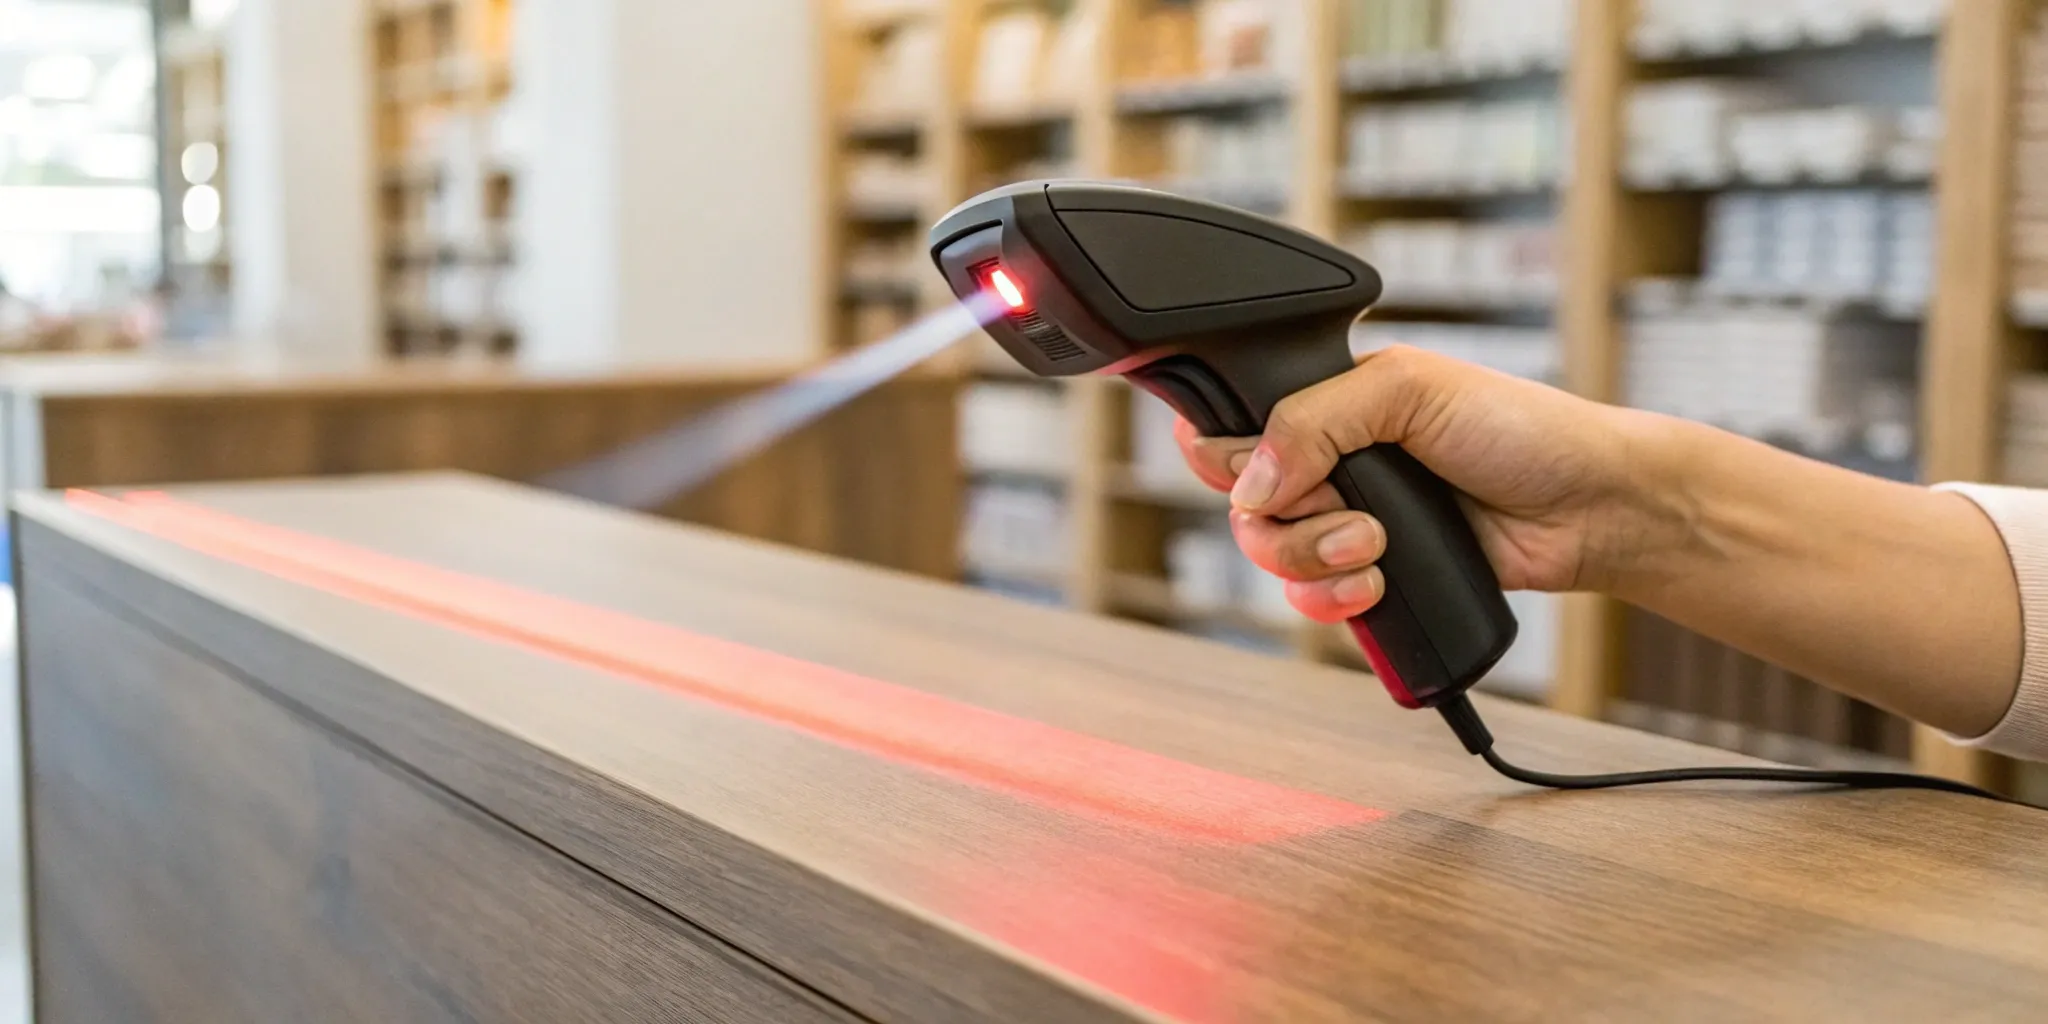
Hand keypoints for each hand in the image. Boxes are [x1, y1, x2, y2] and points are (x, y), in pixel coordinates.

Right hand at [1177, 345, 1685, 622]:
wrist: (1589, 510)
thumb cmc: (1520, 429)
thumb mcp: (1410, 389)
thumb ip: (1316, 419)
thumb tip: (1251, 481)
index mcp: (1327, 405)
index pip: (1233, 430)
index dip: (1227, 456)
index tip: (1254, 472)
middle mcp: (1329, 464)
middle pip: (1243, 506)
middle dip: (1282, 519)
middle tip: (1341, 506)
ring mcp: (1348, 524)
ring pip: (1273, 560)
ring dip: (1314, 560)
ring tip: (1377, 547)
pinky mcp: (1373, 578)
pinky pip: (1314, 604)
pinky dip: (1334, 601)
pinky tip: (1378, 583)